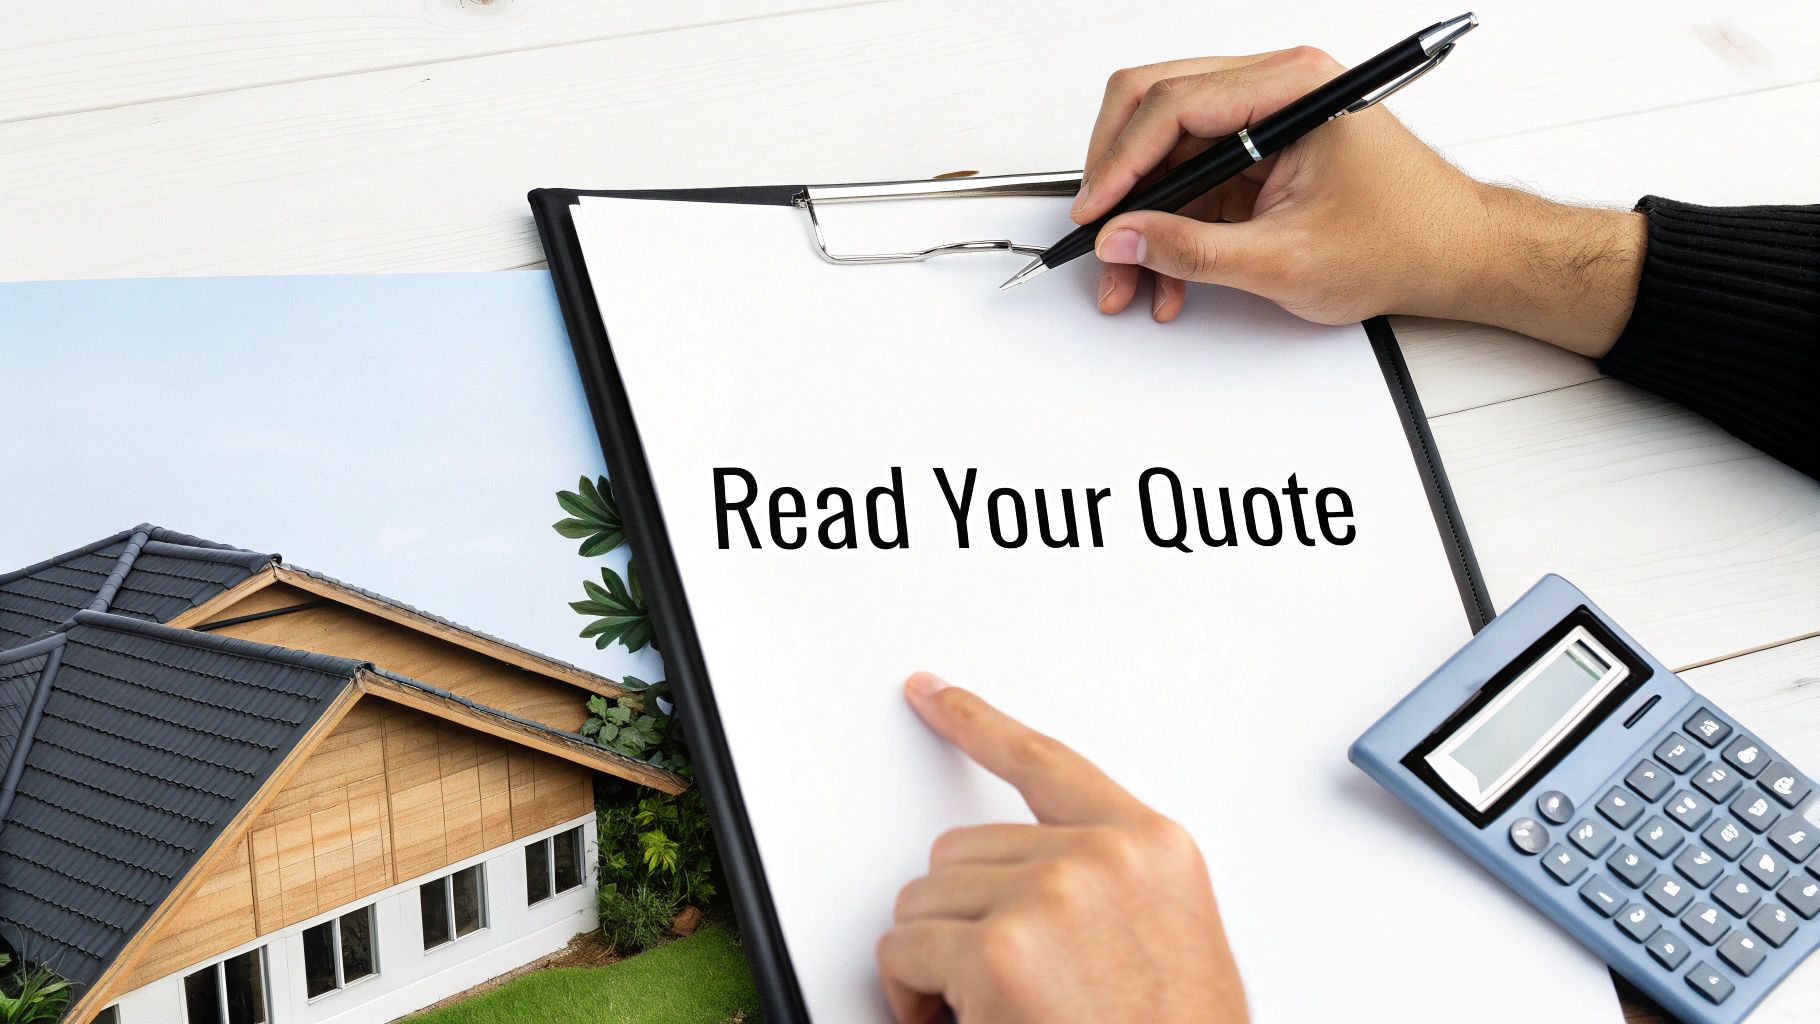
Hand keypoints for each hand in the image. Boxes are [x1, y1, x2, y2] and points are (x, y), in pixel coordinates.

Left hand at [876, 672, 1246, 1023]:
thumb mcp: (1167, 949)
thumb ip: (1107, 890)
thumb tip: (1022, 881)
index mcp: (1153, 850)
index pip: (1046, 762)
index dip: (977, 723)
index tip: (931, 692)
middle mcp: (1106, 856)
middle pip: (963, 851)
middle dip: (961, 920)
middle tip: (1002, 988)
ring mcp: (1053, 894)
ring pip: (926, 899)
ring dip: (937, 961)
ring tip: (996, 1012)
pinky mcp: (1001, 946)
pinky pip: (904, 950)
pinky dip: (910, 996)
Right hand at [1077, 48, 1644, 356]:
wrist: (1456, 258)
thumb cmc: (1407, 240)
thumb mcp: (1285, 260)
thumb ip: (1193, 251)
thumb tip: (1125, 236)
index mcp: (1293, 87)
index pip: (1172, 104)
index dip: (1119, 163)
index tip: (1095, 212)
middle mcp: (1276, 88)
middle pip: (1156, 111)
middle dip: (1119, 182)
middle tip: (1099, 234)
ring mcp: (1266, 119)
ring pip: (1166, 151)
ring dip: (1142, 214)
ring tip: (1131, 276)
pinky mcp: (1261, 154)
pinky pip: (1192, 179)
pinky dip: (1171, 226)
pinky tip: (1167, 275)